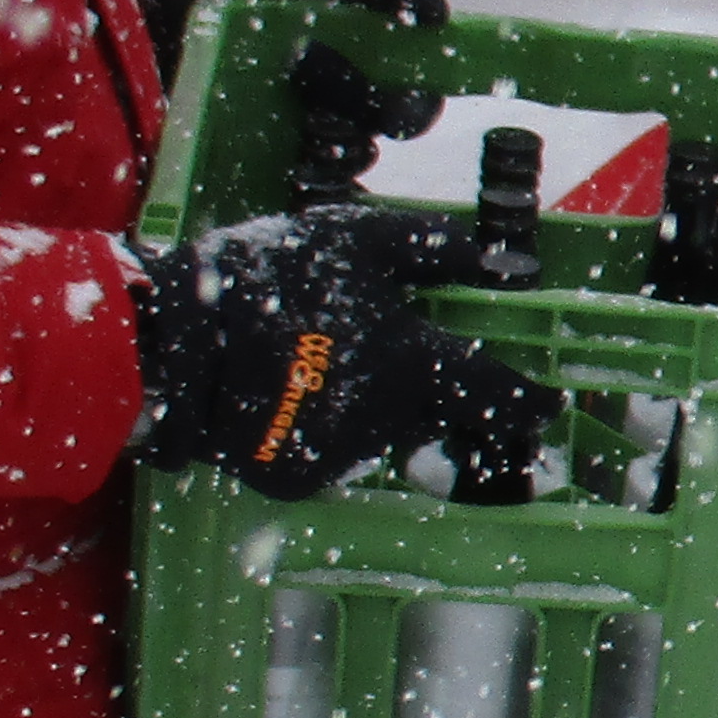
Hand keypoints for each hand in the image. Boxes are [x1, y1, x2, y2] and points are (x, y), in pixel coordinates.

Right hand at [131, 205, 547, 498]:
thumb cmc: (273, 274)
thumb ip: (438, 251)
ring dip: (374, 411)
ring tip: (330, 366)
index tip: (548, 406)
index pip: (494, 394)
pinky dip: (322, 427)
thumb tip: (508, 262)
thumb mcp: (358, 239)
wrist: (169, 339)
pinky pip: (327, 453)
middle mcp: (386, 423)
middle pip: (441, 425)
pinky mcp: (293, 478)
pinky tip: (291, 393)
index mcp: (411, 366)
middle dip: (453, 412)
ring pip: (381, 436)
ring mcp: (339, 459)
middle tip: (442, 391)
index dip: (527, 402)